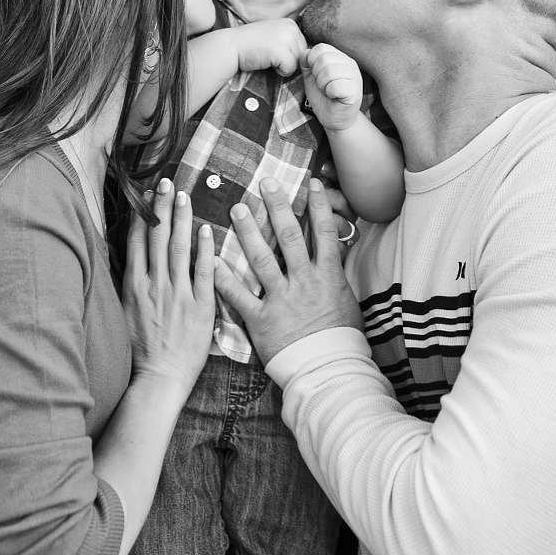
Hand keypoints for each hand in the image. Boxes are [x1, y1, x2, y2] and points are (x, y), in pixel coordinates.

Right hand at [123, 178, 214, 394]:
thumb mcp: (126, 313)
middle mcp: (154, 285)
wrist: (158, 379)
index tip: (147, 194)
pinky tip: (207, 229)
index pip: (138, 241)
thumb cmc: (141, 351)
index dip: (143, 215)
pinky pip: (203, 272)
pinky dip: (204, 249)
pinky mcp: (199, 307)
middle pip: (157, 237)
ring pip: (179, 248)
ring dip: (181, 218)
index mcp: (134, 286)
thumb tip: (133, 261)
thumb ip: (131, 285)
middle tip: (166, 181)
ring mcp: (177, 294)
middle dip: (161, 206)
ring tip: (184, 195)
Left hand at [214, 177, 364, 365]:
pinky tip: (210, 259)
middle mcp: (303, 282)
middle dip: (277, 207)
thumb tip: (334, 249)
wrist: (327, 371)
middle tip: (265, 183)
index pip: (324, 233)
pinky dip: (223, 277)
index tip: (312, 183)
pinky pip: (238, 295)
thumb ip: (334, 273)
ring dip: (248, 231)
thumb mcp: (345, 300)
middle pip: (289, 237)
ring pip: (262, 259)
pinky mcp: (261, 319)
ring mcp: (281, 299)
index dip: (319, 206)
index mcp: (327, 276)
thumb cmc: (339, 337)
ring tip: (237, 208)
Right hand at [228, 19, 306, 76]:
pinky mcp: (281, 50)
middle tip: (268, 54)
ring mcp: (287, 38)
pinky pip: (290, 69)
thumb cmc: (251, 45)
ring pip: (297, 63)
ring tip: (267, 57)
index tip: (271, 50)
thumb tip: (306, 57)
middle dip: (288, 60)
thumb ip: (289, 42)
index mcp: (291, 23)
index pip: (303, 47)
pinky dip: (279, 72)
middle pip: (302, 55)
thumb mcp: (274, 36)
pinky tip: (266, 62)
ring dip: (283, 66)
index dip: (288, 54)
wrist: (231, 46)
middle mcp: (292, 28)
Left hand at [302, 43, 363, 132]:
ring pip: (329, 71)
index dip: (312, 62)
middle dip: (316, 75)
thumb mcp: (312, 77)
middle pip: (324, 58)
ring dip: (322, 85)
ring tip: (328, 91)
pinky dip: (329, 93)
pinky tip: (334, 97)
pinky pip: (335, 86)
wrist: (334, 119)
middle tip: (323, 86)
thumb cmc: (324, 98)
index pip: (320, 47)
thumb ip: (307, 63)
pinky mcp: (355, 92)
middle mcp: (350, 64)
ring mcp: (355, 77)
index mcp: (340, 57)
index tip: (316, 75)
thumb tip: (305, 52)